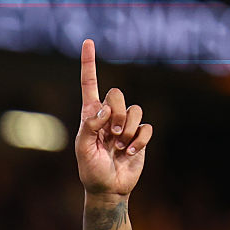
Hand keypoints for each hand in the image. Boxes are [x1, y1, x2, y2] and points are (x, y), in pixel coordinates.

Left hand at [75, 39, 152, 196]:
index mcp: (90, 115)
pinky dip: (140, 140)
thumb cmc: (90, 170)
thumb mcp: (82, 148)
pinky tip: (131, 152)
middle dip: (116, 114)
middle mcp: (109, 116)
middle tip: (112, 135)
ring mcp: (126, 125)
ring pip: (135, 109)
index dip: (88, 63)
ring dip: (128, 130)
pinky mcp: (140, 135)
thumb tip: (105, 109)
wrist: (108, 188)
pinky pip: (146, 126)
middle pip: (117, 94)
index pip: (89, 84)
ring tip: (120, 146)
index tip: (87, 41)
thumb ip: (90, 126)